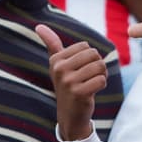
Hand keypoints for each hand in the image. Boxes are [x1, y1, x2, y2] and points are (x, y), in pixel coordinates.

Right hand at [34, 24, 107, 141]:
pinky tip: (92, 92)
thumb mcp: (57, 64)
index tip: (80, 70)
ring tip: (90, 84)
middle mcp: (59, 69)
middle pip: (94, 54)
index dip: (89, 57)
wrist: (70, 115)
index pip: (86, 46)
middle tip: (87, 78)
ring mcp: (68, 82)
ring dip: (101, 76)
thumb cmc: (67, 85)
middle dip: (97, 66)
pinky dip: (102, 85)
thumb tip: (38, 25)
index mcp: (56, 60)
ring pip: (100, 66)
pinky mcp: (79, 93)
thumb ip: (51, 44)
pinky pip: (102, 79)